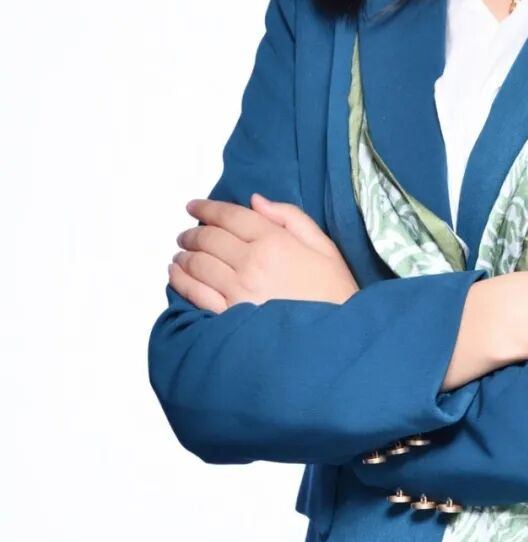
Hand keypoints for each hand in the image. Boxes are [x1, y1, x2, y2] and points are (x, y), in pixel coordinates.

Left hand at [168, 194, 359, 313]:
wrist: (337, 340)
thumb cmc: (334, 294)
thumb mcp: (324, 247)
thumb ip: (291, 218)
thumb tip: (256, 201)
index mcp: (275, 241)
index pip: (230, 216)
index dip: (207, 207)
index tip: (193, 206)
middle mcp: (252, 262)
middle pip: (209, 238)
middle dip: (193, 233)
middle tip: (187, 234)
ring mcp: (237, 291)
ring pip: (197, 264)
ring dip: (184, 255)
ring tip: (181, 254)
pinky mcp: (229, 317)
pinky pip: (195, 294)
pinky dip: (181, 281)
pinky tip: (176, 274)